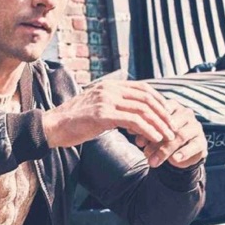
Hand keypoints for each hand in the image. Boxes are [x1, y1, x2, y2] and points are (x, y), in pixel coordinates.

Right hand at [41, 77, 178, 148]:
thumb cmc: (74, 122)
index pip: (142, 88)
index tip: (167, 114)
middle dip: (163, 113)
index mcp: (109, 85)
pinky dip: (148, 130)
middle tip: (173, 126)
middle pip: (146, 97)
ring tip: (168, 136)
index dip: (159, 101)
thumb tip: (132, 118)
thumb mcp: (97, 109)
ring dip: (159, 123)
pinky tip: (155, 138)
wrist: (52, 127)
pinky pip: (133, 121)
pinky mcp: (103, 115)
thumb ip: (114, 108)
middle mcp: (109, 89)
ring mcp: (106, 100)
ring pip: (142, 109)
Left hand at [134, 97, 206, 169]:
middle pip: (171, 125)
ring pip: (181, 136)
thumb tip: (130, 128)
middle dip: (156, 139)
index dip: (148, 125)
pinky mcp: (202, 141)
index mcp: (173, 107)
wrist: (180, 155)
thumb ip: (143, 130)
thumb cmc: (162, 140)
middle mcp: (186, 114)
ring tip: (153, 161)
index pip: (161, 112)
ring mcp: (196, 127)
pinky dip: (183, 153)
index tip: (136, 138)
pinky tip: (174, 159)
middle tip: (144, 152)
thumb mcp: (151, 134)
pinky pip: (194, 146)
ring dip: (165, 150)